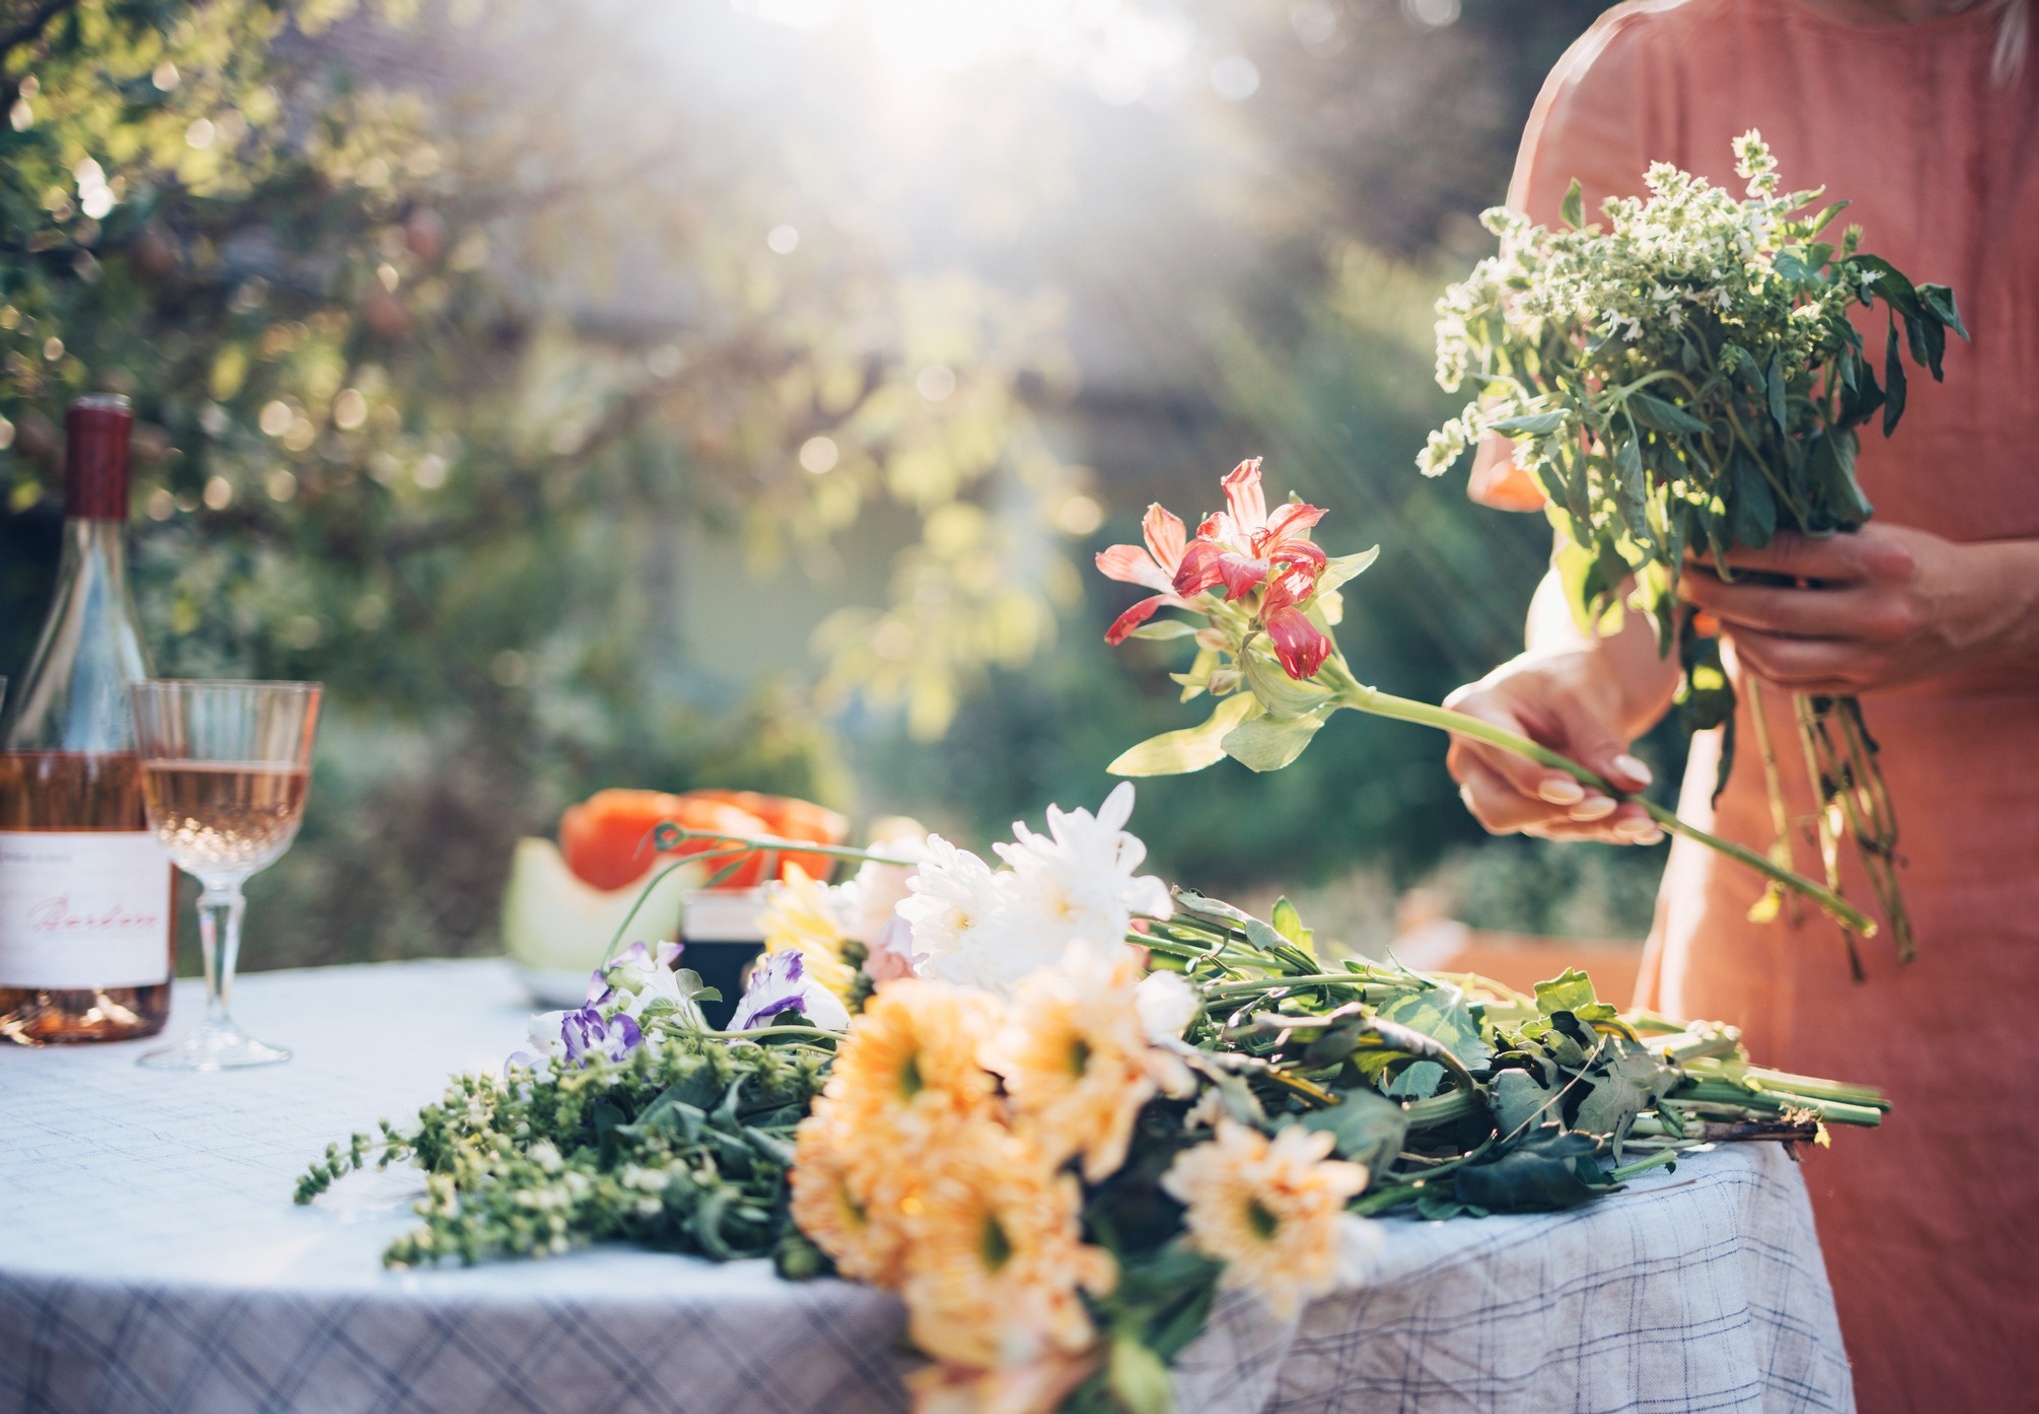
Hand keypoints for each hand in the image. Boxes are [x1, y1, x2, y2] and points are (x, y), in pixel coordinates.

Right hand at [1443, 649, 1662, 843]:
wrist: (1579, 687)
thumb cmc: (1569, 676)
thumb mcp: (1582, 693)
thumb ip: (1600, 738)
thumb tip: (1633, 782)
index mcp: (1473, 712)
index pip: (1497, 757)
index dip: (1533, 780)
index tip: (1577, 790)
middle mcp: (1475, 759)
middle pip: (1498, 807)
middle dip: (1556, 813)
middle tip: (1608, 805)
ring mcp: (1500, 789)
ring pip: (1537, 824)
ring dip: (1590, 825)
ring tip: (1643, 819)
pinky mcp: (1530, 808)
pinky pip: (1564, 826)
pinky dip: (1604, 828)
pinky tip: (1645, 828)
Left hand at [1679, 525, 2038, 694]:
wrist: (1982, 607)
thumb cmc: (1912, 560)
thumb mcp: (1872, 534)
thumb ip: (1810, 535)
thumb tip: (1726, 531)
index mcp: (1875, 561)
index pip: (1782, 552)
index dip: (1727, 549)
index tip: (1689, 543)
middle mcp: (1874, 613)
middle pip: (1769, 610)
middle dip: (1713, 594)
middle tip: (1682, 580)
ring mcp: (1869, 657)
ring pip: (1774, 657)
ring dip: (1730, 633)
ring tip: (1712, 611)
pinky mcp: (1864, 686)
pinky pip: (1790, 683)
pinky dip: (1755, 663)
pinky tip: (1742, 639)